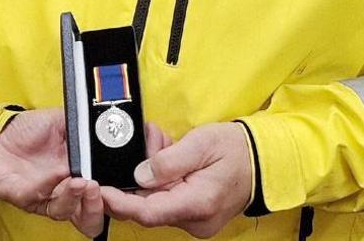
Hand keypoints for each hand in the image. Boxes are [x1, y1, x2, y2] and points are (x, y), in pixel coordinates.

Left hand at [0, 108, 103, 236]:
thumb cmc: (30, 131)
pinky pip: (37, 197)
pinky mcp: (22, 197)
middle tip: (99, 188)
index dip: (113, 195)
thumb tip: (107, 122)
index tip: (120, 182)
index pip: (103, 195)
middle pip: (89, 215)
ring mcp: (44, 196)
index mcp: (79, 175)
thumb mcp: (61, 121)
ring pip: (65, 212)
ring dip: (75, 199)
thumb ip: (83, 125)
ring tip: (82, 182)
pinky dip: (48, 185)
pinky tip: (56, 172)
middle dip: (98, 206)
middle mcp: (65, 191)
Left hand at [102, 122, 251, 238]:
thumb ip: (168, 160)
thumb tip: (139, 174)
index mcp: (198, 203)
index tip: (100, 189)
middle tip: (147, 144)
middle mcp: (195, 219)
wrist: (263, 161)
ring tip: (162, 143)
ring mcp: (194, 220)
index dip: (120, 202)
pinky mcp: (192, 214)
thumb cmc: (236, 150)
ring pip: (154, 201)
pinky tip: (166, 155)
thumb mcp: (201, 143)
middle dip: (135, 176)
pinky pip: (165, 199)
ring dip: (149, 174)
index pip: (148, 212)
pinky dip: (160, 179)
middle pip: (147, 206)